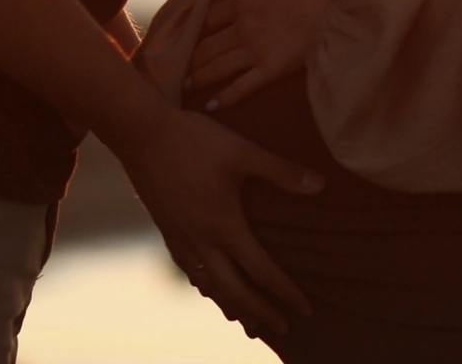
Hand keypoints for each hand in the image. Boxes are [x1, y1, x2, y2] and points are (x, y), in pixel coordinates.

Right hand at [119, 107, 321, 336]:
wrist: (141, 132)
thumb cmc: (194, 139)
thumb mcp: (241, 151)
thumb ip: (280, 171)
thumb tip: (321, 185)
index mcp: (224, 226)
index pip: (262, 272)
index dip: (286, 294)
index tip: (306, 311)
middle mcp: (202, 242)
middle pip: (235, 292)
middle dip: (261, 313)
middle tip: (283, 329)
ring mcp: (181, 239)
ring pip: (209, 287)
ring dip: (232, 306)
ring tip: (247, 321)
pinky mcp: (166, 230)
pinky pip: (190, 272)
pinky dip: (207, 288)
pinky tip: (209, 287)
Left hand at [186, 0, 339, 111]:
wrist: (343, 0)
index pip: (211, 14)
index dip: (197, 25)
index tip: (187, 34)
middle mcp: (243, 25)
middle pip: (208, 43)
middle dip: (191, 55)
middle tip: (176, 65)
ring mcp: (255, 49)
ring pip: (218, 66)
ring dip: (199, 76)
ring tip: (184, 85)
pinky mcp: (271, 70)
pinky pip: (242, 86)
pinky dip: (225, 97)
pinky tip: (211, 105)